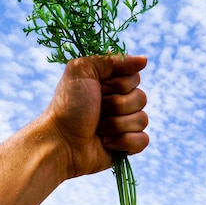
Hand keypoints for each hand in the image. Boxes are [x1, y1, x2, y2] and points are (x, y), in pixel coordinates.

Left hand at [44, 54, 148, 177]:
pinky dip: (125, 141)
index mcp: (110, 84)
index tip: (98, 88)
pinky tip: (106, 143)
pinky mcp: (126, 145)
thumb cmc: (68, 106)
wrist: (61, 141)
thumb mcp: (82, 71)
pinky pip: (143, 140)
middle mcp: (119, 102)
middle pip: (141, 98)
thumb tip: (144, 60)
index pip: (135, 77)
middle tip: (96, 110)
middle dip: (116, 105)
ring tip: (98, 129)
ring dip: (116, 125)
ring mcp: (123, 124)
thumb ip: (112, 59)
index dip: (119, 84)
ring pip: (142, 120)